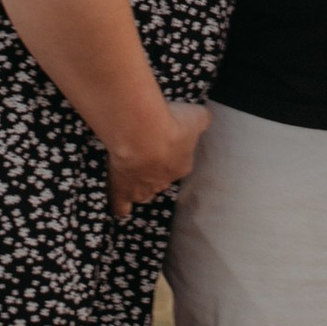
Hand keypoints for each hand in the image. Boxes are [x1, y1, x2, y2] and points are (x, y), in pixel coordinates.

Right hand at [107, 98, 208, 219]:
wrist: (143, 134)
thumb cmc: (171, 125)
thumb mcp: (195, 116)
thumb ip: (202, 118)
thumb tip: (205, 117)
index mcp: (182, 165)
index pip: (181, 164)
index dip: (174, 154)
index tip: (167, 140)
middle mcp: (163, 180)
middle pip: (162, 180)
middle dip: (157, 172)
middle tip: (148, 156)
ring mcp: (142, 187)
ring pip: (145, 195)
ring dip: (142, 190)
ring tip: (135, 183)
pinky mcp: (122, 189)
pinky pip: (121, 205)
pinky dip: (121, 207)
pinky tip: (121, 208)